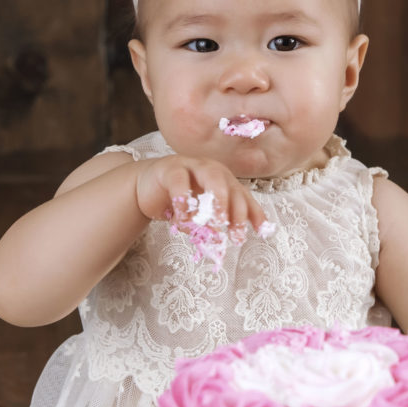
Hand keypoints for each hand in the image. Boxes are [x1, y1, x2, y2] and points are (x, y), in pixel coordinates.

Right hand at [134, 155, 265, 232]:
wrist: (146, 187)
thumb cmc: (179, 201)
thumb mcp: (199, 215)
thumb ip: (210, 225)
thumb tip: (218, 240)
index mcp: (224, 181)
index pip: (243, 197)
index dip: (253, 213)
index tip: (261, 232)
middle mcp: (212, 171)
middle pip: (231, 185)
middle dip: (236, 209)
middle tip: (235, 234)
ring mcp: (192, 166)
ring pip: (211, 176)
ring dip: (216, 201)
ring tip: (214, 224)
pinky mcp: (170, 169)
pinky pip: (179, 181)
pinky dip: (183, 201)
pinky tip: (183, 219)